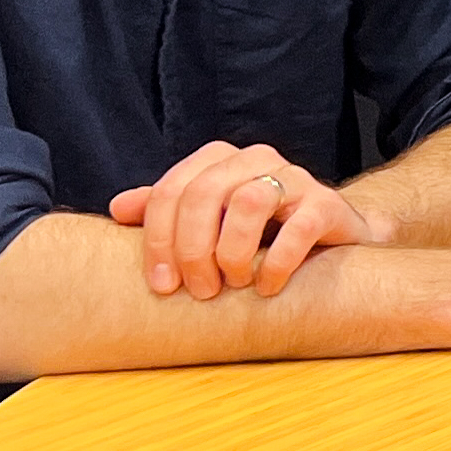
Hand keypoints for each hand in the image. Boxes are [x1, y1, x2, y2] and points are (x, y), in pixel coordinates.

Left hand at [108, 141, 393, 299]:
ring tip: (233, 284)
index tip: (161, 285)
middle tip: (198, 291)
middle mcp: (255, 159)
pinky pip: (298, 228)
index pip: (172, 190)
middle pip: (204, 194)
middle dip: (193, 250)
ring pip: (249, 202)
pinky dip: (276, 263)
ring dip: (232, 252)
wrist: (332, 236)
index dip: (158, 239)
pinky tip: (266, 287)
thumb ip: (167, 212)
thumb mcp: (210, 222)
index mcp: (220, 161)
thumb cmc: (262, 232)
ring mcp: (294, 178)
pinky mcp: (326, 205)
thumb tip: (117, 209)